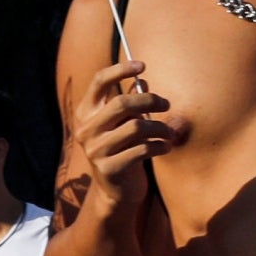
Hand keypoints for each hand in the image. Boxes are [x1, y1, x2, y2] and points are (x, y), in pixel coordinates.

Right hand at [72, 61, 173, 205]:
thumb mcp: (125, 124)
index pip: (98, 82)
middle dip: (150, 100)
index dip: (120, 70)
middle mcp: (86, 129)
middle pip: (122, 103)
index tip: (142, 65)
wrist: (118, 190)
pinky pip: (143, 149)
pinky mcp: (109, 168)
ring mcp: (94, 150)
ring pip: (137, 126)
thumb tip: (142, 80)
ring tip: (170, 133)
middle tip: (167, 105)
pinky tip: (165, 147)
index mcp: (86, 113)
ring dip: (160, 128)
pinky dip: (161, 146)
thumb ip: (131, 105)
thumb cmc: (125, 149)